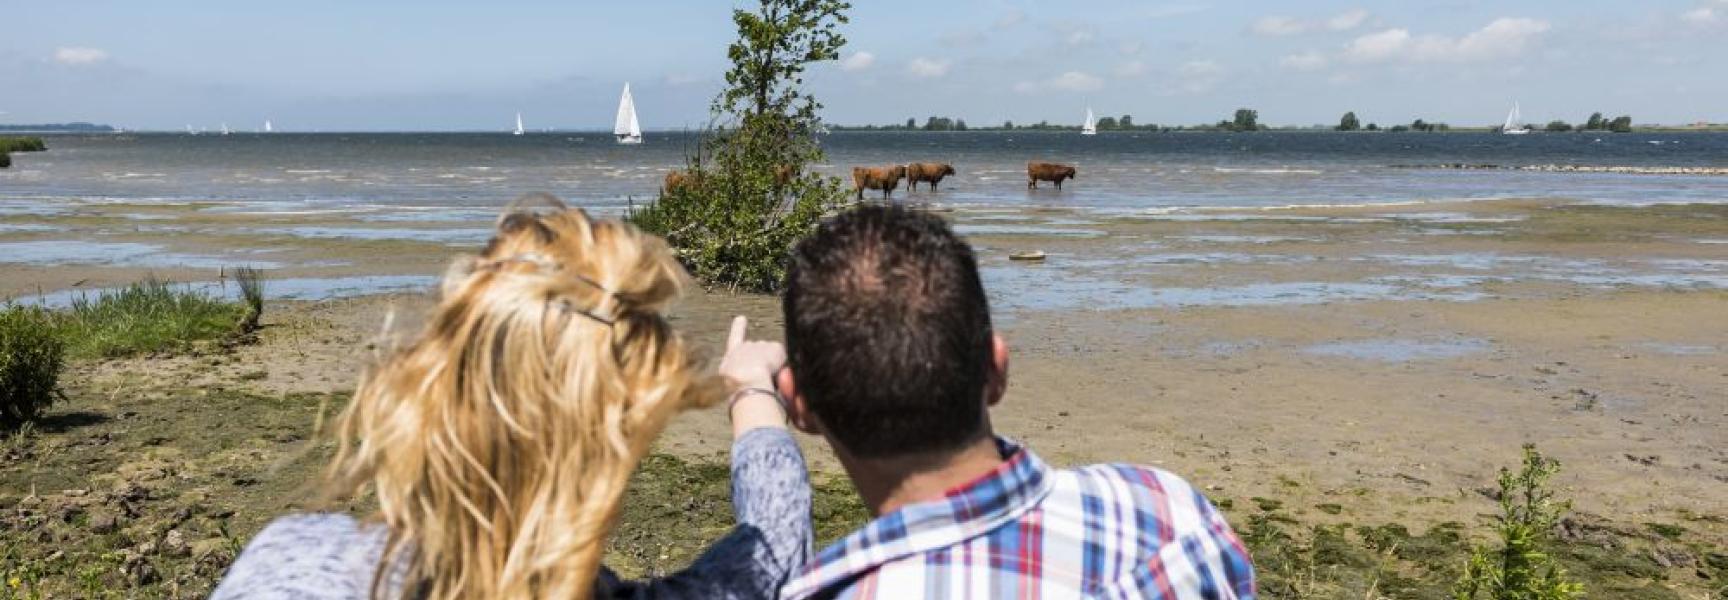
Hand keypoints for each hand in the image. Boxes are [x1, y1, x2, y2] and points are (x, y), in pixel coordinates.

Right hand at [718, 316, 788, 434]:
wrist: (746, 385)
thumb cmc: (740, 394)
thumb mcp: (733, 385)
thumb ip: (743, 377)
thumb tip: (760, 378)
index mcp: (730, 360)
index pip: (734, 341)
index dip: (738, 329)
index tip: (741, 318)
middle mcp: (743, 349)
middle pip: (757, 350)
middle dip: (763, 360)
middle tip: (762, 378)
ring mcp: (759, 345)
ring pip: (772, 356)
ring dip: (773, 366)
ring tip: (767, 382)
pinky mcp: (773, 347)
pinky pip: (783, 359)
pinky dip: (782, 368)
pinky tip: (776, 375)